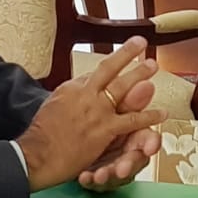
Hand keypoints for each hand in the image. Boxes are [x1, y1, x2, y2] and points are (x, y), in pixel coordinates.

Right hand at [17, 37, 165, 191]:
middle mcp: (85, 94)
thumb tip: (71, 95)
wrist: (36, 154)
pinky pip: (132, 120)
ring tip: (152, 65)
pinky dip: (149, 116)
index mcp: (70, 88)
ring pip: (122, 87)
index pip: (92, 75)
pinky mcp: (105, 129)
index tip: (118, 60)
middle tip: (140, 43)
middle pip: (108, 69)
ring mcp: (97, 110)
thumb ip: (64, 99)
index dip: (108, 68)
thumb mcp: (49, 107)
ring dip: (140, 74)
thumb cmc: (39, 136)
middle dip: (126, 53)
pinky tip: (162, 113)